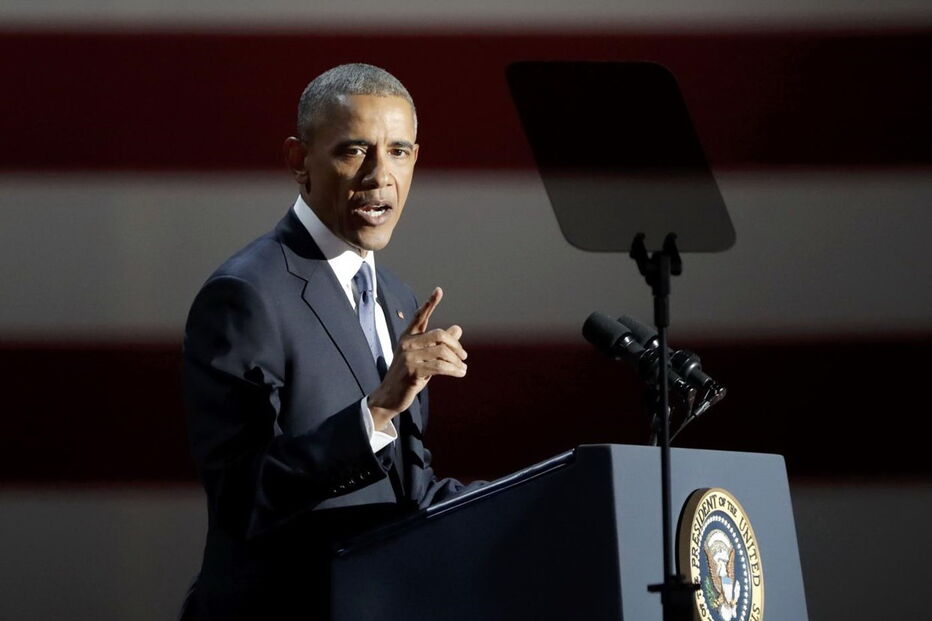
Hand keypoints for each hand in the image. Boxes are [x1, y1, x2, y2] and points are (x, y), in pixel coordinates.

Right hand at [368, 287, 466, 429]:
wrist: (389, 396)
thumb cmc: (408, 375)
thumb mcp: (424, 357)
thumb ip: (439, 343)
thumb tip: (458, 328)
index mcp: (408, 337)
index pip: (420, 316)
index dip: (430, 303)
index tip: (439, 290)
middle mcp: (407, 344)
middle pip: (440, 335)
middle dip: (456, 346)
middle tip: (464, 356)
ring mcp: (409, 357)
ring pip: (442, 352)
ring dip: (457, 362)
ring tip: (463, 369)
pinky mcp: (413, 372)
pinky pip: (440, 367)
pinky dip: (454, 370)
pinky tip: (460, 373)